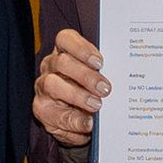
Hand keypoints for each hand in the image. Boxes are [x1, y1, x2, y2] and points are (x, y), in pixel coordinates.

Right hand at [33, 29, 107, 147]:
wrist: (79, 120)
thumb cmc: (91, 91)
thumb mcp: (98, 79)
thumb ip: (104, 74)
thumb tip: (121, 78)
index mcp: (64, 52)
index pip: (65, 39)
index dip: (81, 48)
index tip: (99, 62)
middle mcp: (50, 66)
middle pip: (62, 62)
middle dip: (85, 76)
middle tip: (105, 89)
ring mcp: (43, 87)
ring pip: (53, 84)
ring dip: (78, 96)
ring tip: (96, 105)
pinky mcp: (42, 110)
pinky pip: (55, 114)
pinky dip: (75, 121)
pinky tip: (88, 123)